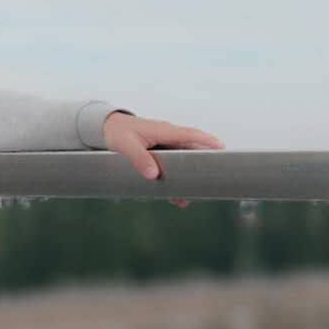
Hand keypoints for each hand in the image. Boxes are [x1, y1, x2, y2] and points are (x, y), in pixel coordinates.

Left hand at [101, 112, 223, 208]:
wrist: (106, 128)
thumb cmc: (117, 131)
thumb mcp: (126, 145)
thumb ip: (139, 158)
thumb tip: (154, 174)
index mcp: (164, 131)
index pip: (191, 135)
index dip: (208, 141)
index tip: (222, 149)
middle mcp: (168, 137)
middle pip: (192, 152)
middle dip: (201, 168)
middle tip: (208, 183)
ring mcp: (165, 145)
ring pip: (183, 163)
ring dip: (186, 179)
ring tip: (185, 200)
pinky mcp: (159, 154)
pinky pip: (172, 167)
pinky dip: (173, 180)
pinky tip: (172, 195)